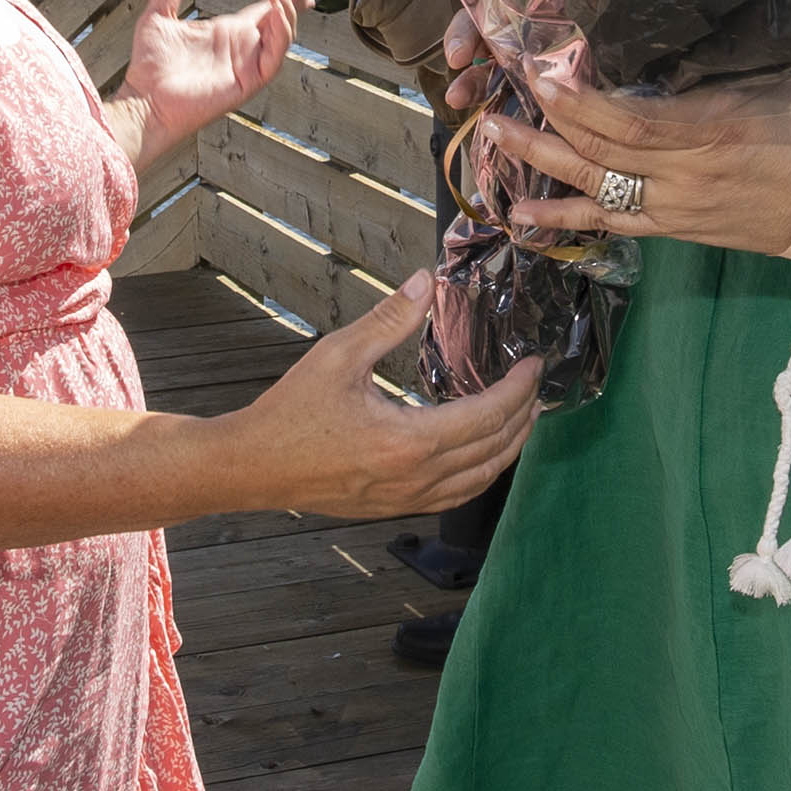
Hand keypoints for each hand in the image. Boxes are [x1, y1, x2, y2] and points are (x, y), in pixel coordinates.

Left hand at [119, 0, 314, 150]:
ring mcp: (249, 64)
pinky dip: (280, 33)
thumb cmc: (150, 66)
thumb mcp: (158, 16)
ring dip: (286, 7)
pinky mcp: (249, 81)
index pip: (266, 6)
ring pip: (284, 34)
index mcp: (228, 31)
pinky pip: (274, 56)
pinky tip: (276, 12)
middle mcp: (244, 46)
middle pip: (283, 14)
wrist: (144, 100)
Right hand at [215, 276, 539, 517]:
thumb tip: (426, 281)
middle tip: (538, 387)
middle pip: (494, 451)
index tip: (534, 365)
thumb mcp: (339, 355)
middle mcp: (416, 478)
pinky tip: (482, 453)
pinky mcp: (395, 509)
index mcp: (408, 442)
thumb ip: (389, 320)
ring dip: (509, 449)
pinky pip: (456, 496)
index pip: (487, 416)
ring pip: (481, 481)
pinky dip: (481, 473)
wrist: (253, 466)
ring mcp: (407, 500)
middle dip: (524, 417)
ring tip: (523, 418)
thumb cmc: (291, 411)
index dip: (519, 390)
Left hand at [490, 69, 790, 263]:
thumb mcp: (771, 88)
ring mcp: (676, 210)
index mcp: (709, 133)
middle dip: (543, 131)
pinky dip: (567, 220)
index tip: (540, 74)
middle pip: (600, 155)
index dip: (579, 101)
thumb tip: (658, 44)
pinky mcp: (677, 232)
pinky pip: (613, 225)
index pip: (627, 120)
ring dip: (541, 170)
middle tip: (493, 108)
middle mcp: (684, 177)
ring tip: (494, 144)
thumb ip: (710, 76)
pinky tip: (525, 215)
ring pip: (596, 191)